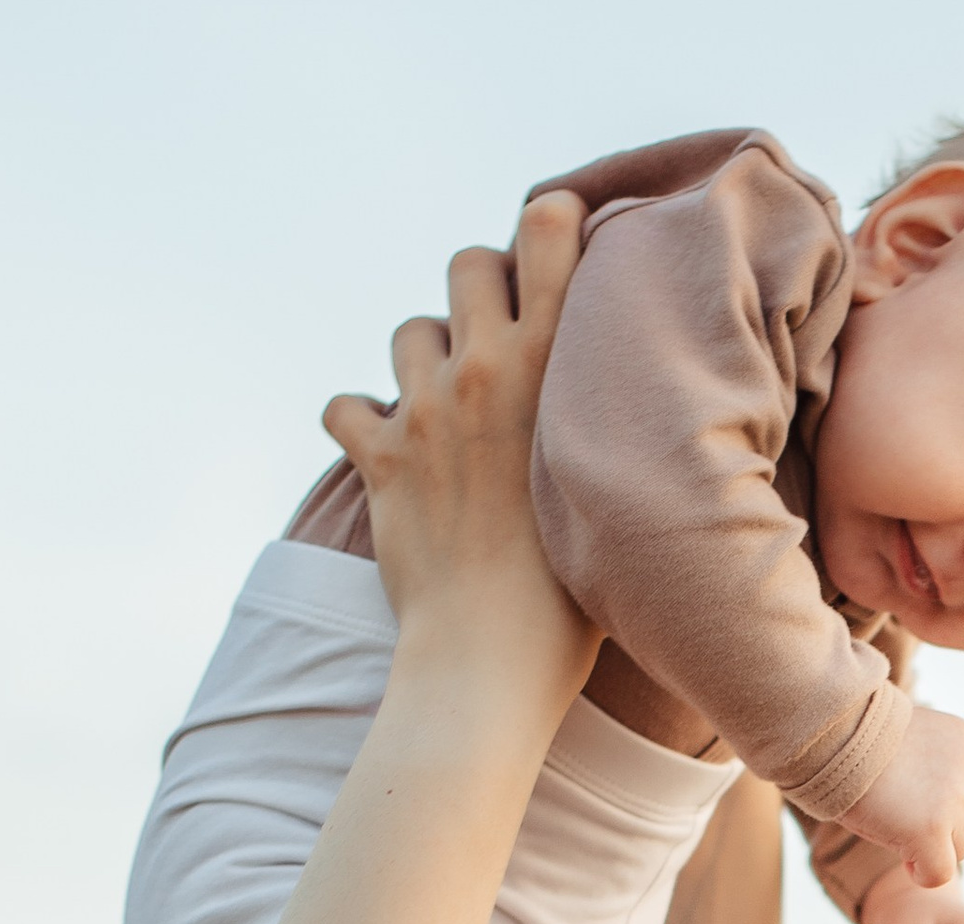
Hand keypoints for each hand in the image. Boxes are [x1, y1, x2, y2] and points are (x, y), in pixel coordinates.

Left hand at [322, 191, 599, 719]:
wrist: (492, 659)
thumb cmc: (574, 598)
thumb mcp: (612, 490)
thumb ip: (603, 427)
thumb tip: (620, 409)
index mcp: (551, 373)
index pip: (545, 240)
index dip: (547, 223)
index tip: (554, 235)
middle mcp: (483, 375)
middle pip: (465, 265)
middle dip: (479, 290)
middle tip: (496, 341)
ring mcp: (424, 413)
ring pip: (408, 331)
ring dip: (423, 359)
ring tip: (445, 406)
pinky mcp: (380, 458)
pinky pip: (343, 405)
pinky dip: (358, 422)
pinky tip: (385, 451)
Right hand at [839, 704, 963, 888]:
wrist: (832, 733)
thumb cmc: (860, 738)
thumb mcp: (917, 737)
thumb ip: (942, 766)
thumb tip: (942, 808)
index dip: (954, 802)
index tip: (922, 794)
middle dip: (939, 825)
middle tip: (898, 803)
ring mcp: (955, 801)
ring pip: (959, 850)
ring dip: (927, 845)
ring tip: (892, 817)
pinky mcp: (932, 830)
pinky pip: (940, 873)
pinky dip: (921, 873)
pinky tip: (900, 852)